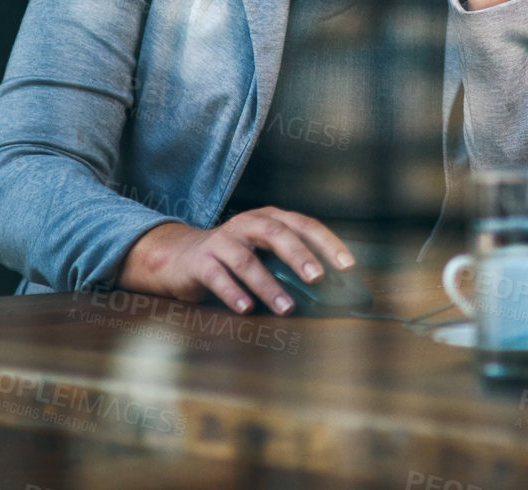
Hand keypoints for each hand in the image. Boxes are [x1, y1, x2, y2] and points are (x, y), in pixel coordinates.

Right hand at [116, 207, 355, 314]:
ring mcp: (222, 241)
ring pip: (247, 261)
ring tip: (286, 308)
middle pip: (277, 234)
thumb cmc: (234, 256)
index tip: (347, 266)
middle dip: (300, 256)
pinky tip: (247, 309)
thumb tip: (330, 288)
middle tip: (318, 278)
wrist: (180, 257)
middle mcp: (247, 224)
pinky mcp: (200, 261)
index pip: (305, 225)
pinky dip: (234, 294)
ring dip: (269, 286)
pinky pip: (219, 277)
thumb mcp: (264, 251)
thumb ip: (290, 262)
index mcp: (269, 218)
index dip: (327, 243)